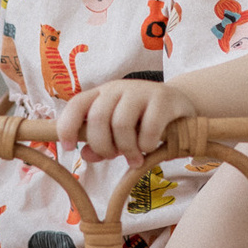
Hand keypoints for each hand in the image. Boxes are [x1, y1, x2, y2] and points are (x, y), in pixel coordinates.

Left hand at [57, 78, 195, 165]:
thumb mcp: (118, 133)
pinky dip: (145, 145)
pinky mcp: (163, 99)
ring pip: (121, 124)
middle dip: (103, 145)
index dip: (67, 126)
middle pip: (98, 118)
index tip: (69, 148)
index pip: (77, 104)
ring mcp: (141, 91)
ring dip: (126, 149)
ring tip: (134, 158)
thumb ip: (101, 143)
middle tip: (113, 157)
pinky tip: (149, 149)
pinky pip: (148, 128)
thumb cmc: (143, 120)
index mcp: (102, 94)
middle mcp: (118, 88)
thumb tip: (85, 154)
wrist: (180, 105)